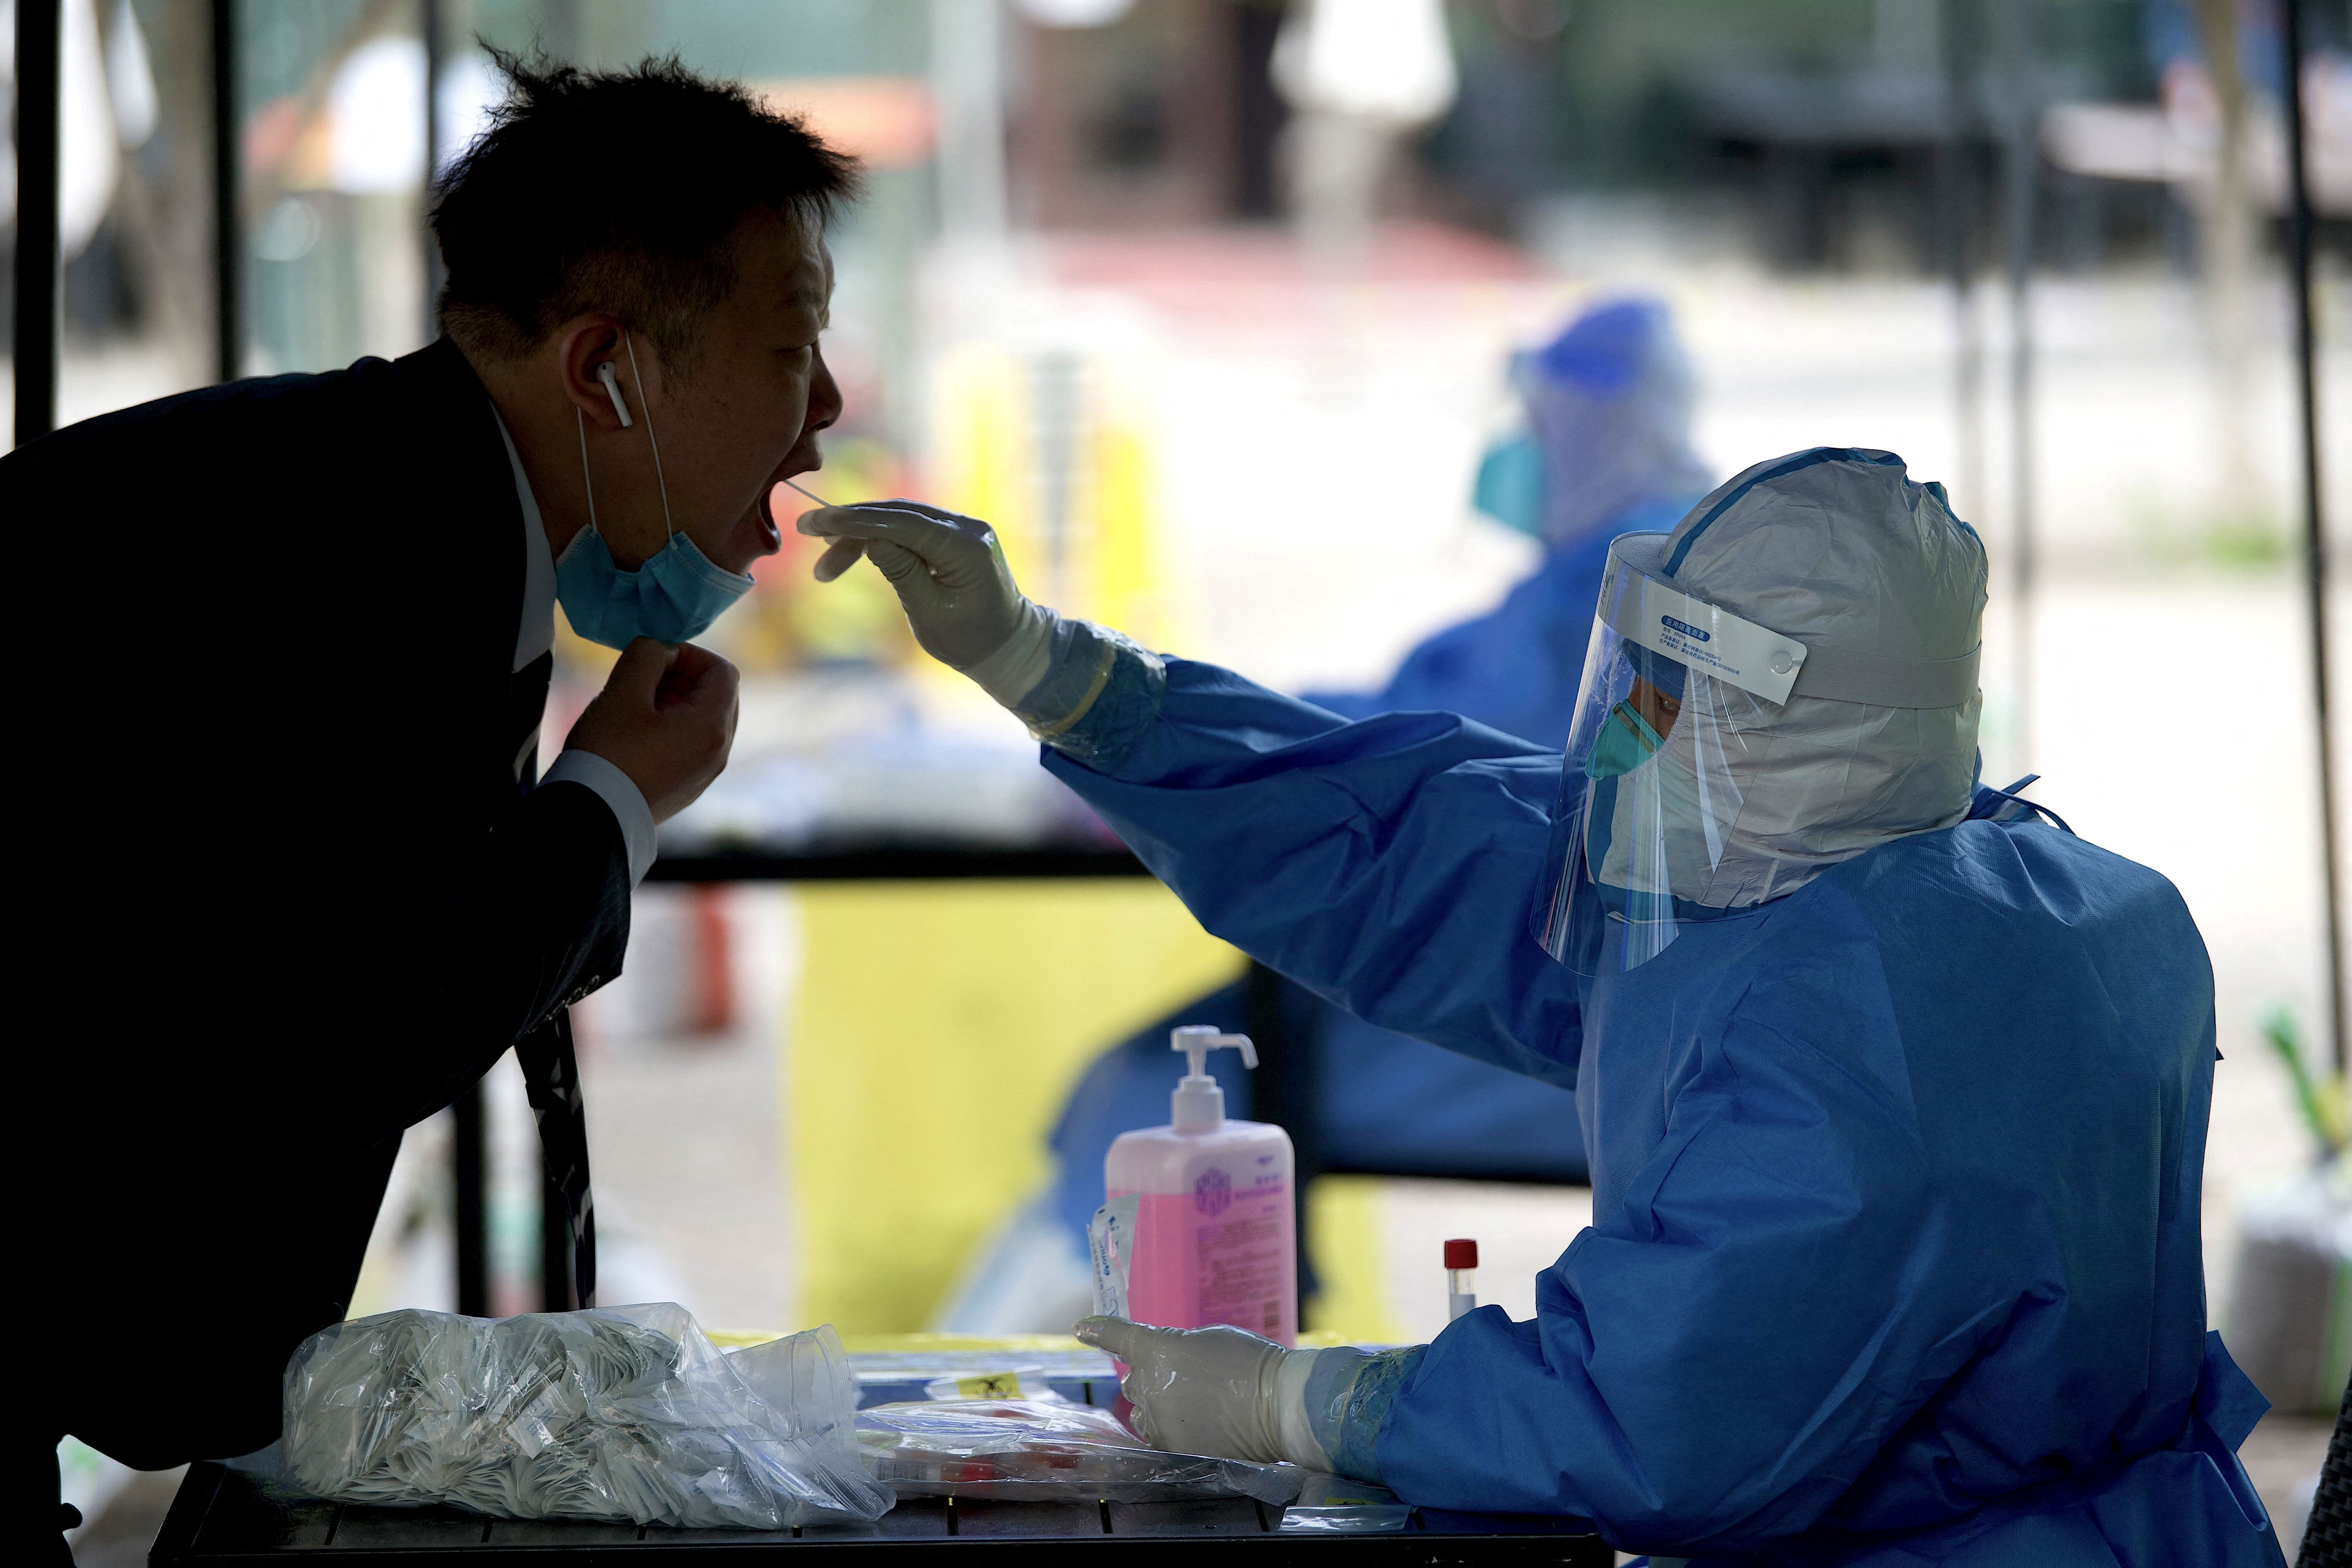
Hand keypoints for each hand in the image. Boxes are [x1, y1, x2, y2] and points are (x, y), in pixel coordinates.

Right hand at [563, 638, 738, 823]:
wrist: (591, 818)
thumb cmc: (608, 754)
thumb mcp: (623, 692)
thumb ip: (647, 656)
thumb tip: (662, 649)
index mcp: (713, 727)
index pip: (723, 671)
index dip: (690, 654)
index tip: (655, 658)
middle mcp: (719, 752)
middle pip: (717, 695)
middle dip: (682, 678)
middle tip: (642, 680)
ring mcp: (704, 773)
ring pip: (702, 720)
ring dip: (673, 702)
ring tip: (634, 706)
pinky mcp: (686, 787)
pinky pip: (690, 745)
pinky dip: (671, 728)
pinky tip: (635, 733)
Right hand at [796, 501, 1029, 669]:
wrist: (1007, 646)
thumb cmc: (970, 640)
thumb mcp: (928, 613)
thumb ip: (900, 572)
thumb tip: (870, 539)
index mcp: (966, 548)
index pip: (904, 524)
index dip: (858, 521)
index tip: (819, 521)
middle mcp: (968, 528)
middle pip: (899, 514)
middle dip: (852, 523)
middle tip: (808, 531)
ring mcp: (964, 529)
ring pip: (902, 518)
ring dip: (863, 533)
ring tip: (827, 556)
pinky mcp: (955, 536)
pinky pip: (912, 527)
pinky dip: (883, 536)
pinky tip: (853, 547)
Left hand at [1073, 1317, 1292, 1463]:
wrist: (1277, 1404)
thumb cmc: (1250, 1363)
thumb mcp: (1209, 1339)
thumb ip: (1176, 1349)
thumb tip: (1165, 1364)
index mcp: (1158, 1351)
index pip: (1119, 1338)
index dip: (1099, 1332)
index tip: (1081, 1328)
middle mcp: (1150, 1387)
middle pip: (1134, 1383)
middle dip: (1151, 1380)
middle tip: (1186, 1380)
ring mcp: (1159, 1421)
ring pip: (1143, 1413)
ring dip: (1158, 1407)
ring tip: (1196, 1406)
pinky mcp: (1172, 1447)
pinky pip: (1158, 1437)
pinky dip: (1171, 1430)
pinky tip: (1198, 1426)